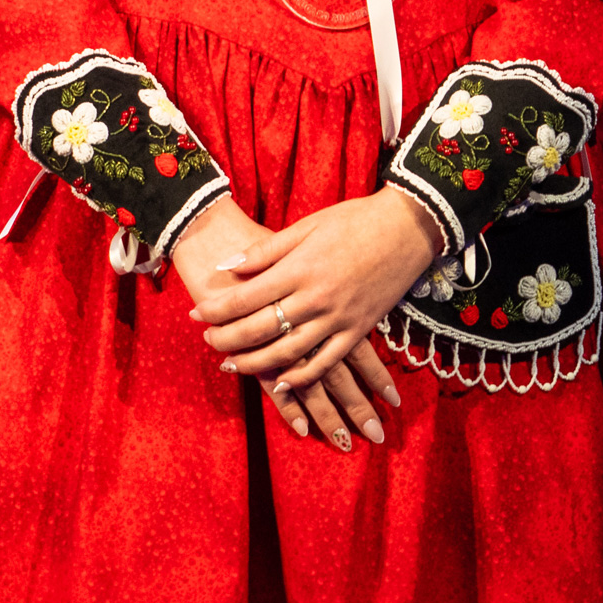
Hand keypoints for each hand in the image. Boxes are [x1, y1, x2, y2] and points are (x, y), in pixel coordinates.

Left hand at [172, 196, 407, 451]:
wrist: (407, 227)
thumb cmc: (354, 219)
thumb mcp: (307, 225)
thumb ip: (266, 250)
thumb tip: (227, 266)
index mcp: (300, 268)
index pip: (246, 297)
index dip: (217, 308)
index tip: (195, 313)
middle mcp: (315, 298)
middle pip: (260, 329)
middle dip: (227, 339)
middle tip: (206, 341)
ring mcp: (338, 318)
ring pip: (288, 353)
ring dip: (255, 363)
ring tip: (231, 364)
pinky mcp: (358, 330)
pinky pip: (325, 363)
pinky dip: (301, 378)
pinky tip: (281, 383)